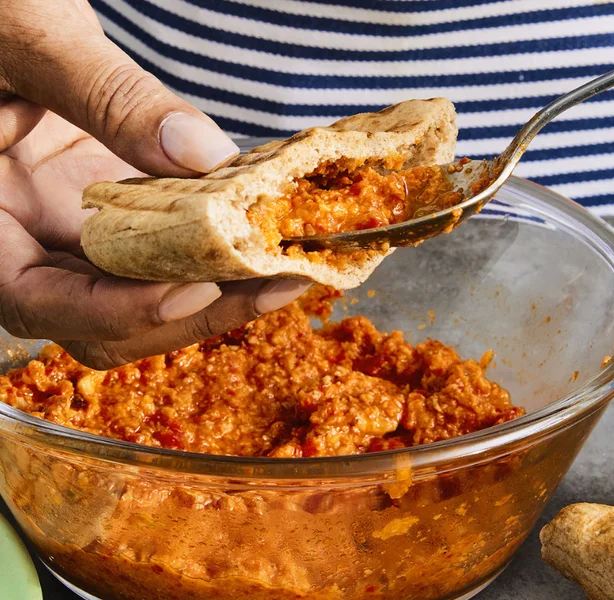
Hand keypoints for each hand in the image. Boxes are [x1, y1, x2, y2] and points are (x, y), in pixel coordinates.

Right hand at [0, 1, 308, 368]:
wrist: (0, 0)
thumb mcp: (29, 34)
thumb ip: (107, 95)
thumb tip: (203, 154)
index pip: (35, 301)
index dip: (117, 311)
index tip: (195, 292)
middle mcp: (20, 240)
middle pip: (102, 321)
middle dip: (191, 313)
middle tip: (272, 286)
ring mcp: (67, 228)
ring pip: (141, 291)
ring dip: (217, 288)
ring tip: (288, 265)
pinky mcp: (110, 206)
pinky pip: (165, 243)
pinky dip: (215, 243)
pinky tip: (269, 227)